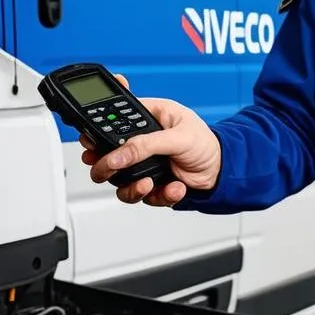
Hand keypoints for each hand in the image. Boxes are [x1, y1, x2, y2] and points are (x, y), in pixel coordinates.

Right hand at [81, 74, 221, 207]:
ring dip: (132, 187)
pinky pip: (143, 195)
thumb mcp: (178, 136)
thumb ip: (145, 145)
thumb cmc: (207, 143)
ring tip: (147, 184)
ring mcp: (145, 165)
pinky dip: (159, 195)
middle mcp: (142, 142)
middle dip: (106, 166)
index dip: (97, 132)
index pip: (113, 121)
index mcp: (148, 119)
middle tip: (105, 170)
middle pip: (109, 155)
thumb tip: (117, 155)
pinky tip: (174, 187)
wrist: (223, 171)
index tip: (90, 143)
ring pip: (120, 181)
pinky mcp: (152, 184)